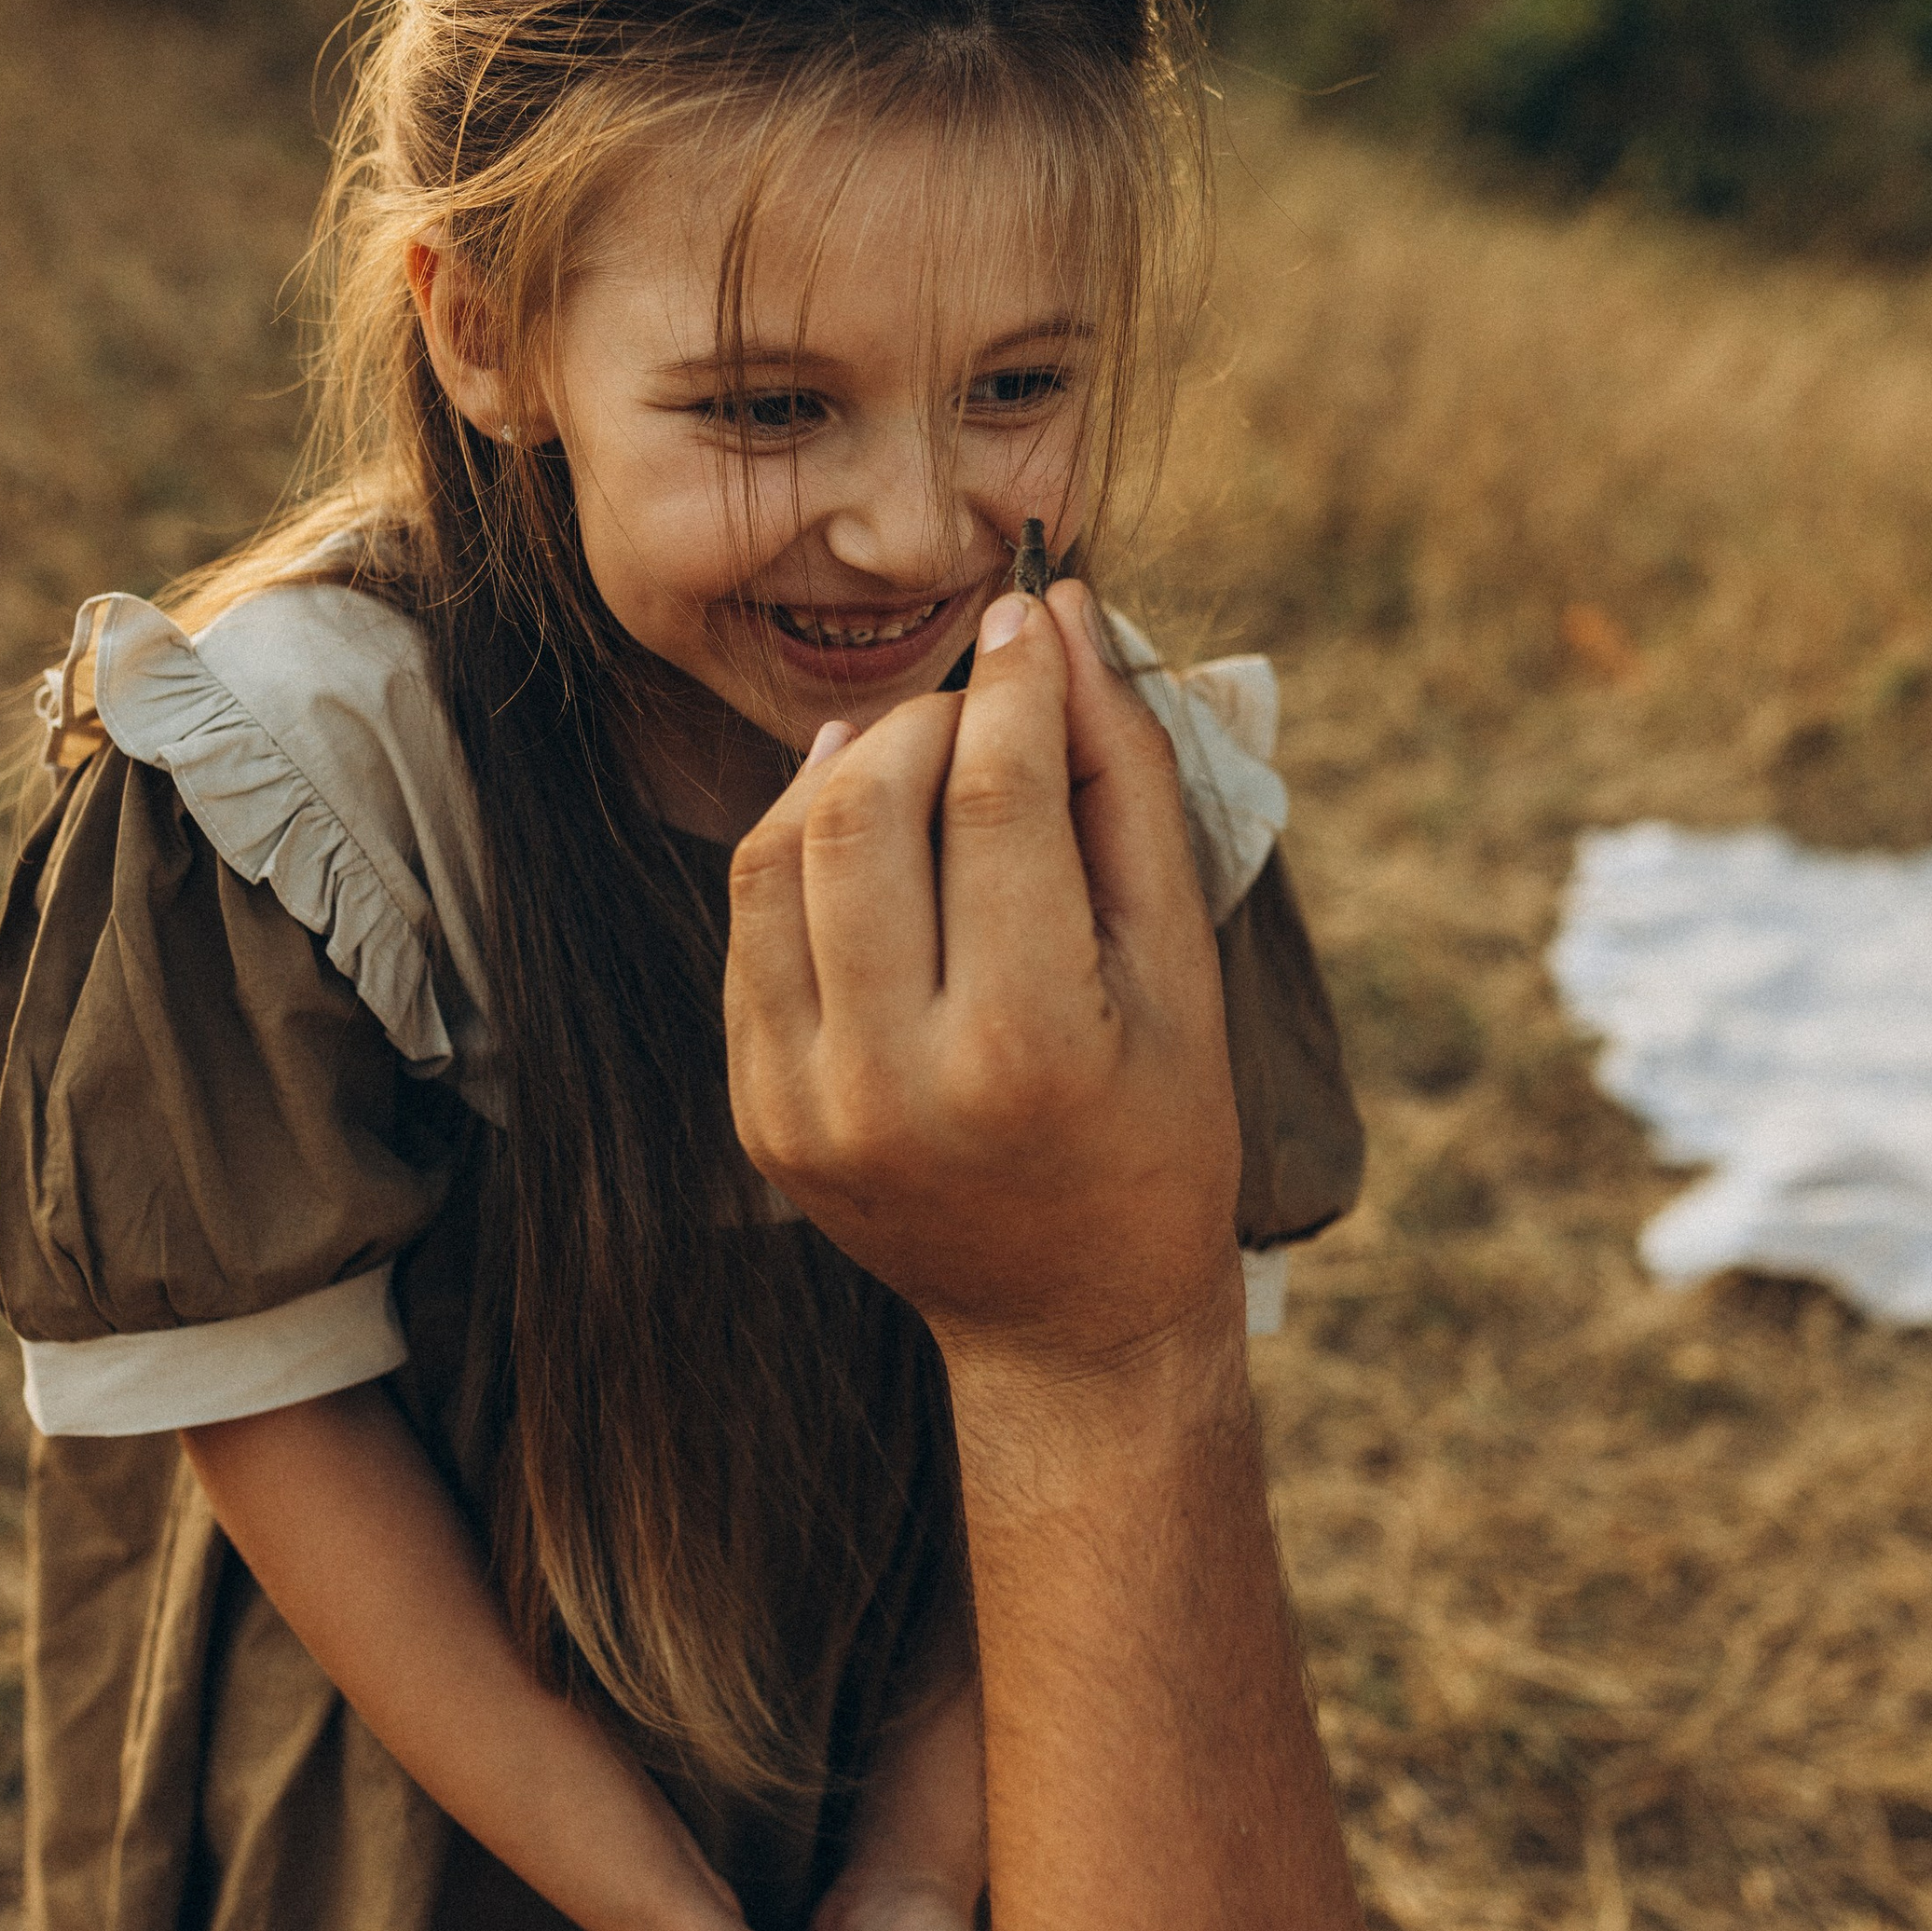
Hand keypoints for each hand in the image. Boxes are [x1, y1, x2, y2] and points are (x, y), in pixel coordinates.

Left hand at [725, 583, 1241, 1378]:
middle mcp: (893, 1078)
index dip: (1014, 684)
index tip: (1031, 614)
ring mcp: (806, 1100)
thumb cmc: (1158, 1131)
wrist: (1069, 1316)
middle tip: (981, 695)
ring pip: (782, 854)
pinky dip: (801, 844)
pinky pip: (751, 928)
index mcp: (1024, 1047)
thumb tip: (1065, 623)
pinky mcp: (758, 1110)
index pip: (996, 800)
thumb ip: (1125, 786)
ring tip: (918, 742)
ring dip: (850, 765)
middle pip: (867, 811)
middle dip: (927, 715)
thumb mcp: (1180, 964)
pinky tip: (859, 815)